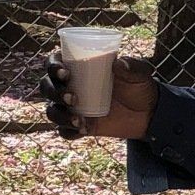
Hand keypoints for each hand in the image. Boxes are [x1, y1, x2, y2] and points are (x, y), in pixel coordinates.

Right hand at [42, 48, 158, 140]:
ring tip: (78, 119)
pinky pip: (63, 131)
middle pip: (46, 86)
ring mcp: (73, 108)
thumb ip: (133, 67)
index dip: (52, 66)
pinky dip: (68, 131)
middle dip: (53, 92)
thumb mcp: (140, 74)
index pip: (54, 62)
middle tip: (72, 98)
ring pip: (51, 111)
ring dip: (59, 115)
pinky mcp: (79, 126)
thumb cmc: (140, 87)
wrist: (148, 114)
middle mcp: (70, 86)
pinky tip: (83, 129)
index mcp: (79, 67)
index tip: (65, 73)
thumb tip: (118, 63)